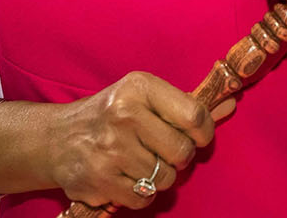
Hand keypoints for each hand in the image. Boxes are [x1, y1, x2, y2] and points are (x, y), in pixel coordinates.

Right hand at [47, 72, 234, 209]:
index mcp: (138, 88)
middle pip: (182, 152)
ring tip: (141, 162)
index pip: (194, 115)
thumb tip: (231, 103)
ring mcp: (110, 150)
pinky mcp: (100, 180)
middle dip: (179, 157)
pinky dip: (142, 193)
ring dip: (159, 176)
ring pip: (166, 178)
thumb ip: (187, 104)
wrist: (55, 139)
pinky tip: (127, 177)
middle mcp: (124, 115)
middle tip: (163, 151)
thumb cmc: (109, 114)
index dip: (204, 132)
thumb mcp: (144, 98)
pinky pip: (145, 198)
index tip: (198, 136)